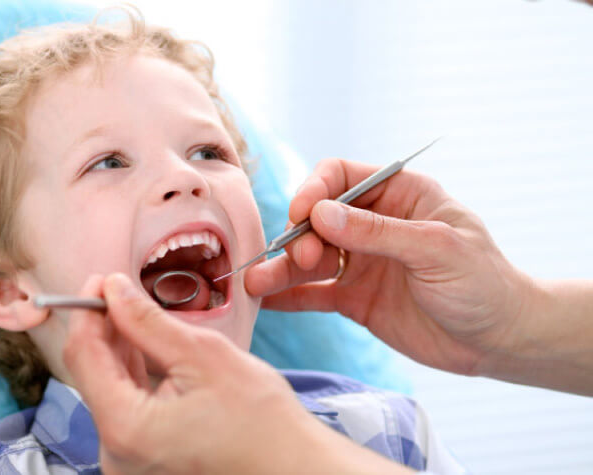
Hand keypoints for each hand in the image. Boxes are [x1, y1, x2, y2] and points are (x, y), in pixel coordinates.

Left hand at [63, 273, 411, 474]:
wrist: (293, 468)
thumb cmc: (263, 424)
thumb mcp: (204, 356)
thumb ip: (148, 322)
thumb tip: (114, 290)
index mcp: (126, 429)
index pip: (83, 356)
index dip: (88, 311)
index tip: (101, 280)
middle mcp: (116, 454)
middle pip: (93, 374)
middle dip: (104, 327)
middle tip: (120, 289)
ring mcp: (129, 460)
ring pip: (109, 388)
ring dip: (119, 348)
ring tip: (136, 313)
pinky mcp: (144, 459)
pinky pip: (127, 408)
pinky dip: (134, 374)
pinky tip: (146, 347)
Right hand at [245, 158, 535, 377]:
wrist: (499, 340)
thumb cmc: (483, 283)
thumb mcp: (436, 249)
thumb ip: (377, 232)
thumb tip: (320, 213)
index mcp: (398, 195)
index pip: (340, 177)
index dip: (314, 190)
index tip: (301, 214)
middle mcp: (373, 224)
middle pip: (317, 218)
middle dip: (299, 236)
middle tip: (300, 260)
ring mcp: (361, 262)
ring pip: (310, 257)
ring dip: (282, 268)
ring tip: (255, 284)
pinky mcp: (354, 298)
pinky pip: (314, 293)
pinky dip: (288, 296)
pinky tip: (265, 301)